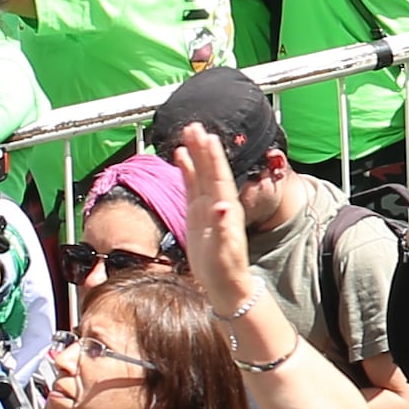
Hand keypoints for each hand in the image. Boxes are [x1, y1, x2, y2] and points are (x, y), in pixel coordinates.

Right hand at [173, 127, 260, 306]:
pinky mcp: (197, 213)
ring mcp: (207, 206)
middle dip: (203, 148)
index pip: (219, 176)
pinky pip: (191, 186)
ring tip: (189, 132)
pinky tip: (181, 156)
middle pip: (210, 169)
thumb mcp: (225, 249)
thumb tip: (223, 206)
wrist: (224, 283)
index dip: (214, 157)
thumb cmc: (226, 268)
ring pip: (200, 173)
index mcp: (226, 208)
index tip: (208, 137)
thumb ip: (224, 227)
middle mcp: (218, 202)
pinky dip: (187, 170)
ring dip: (196, 153)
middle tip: (195, 125)